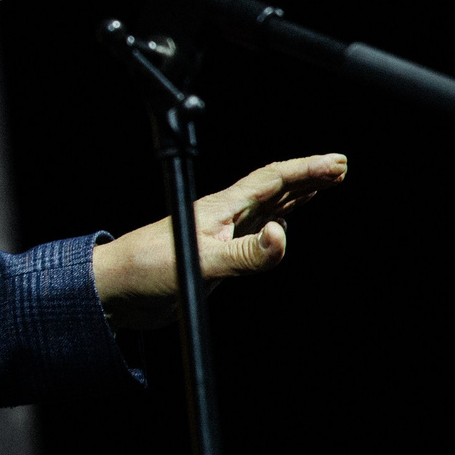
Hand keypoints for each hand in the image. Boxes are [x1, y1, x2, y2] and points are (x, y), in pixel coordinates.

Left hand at [91, 154, 348, 329]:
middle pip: (274, 188)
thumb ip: (244, 255)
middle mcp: (222, 216)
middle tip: (341, 167)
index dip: (306, 170)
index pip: (271, 180)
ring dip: (297, 196)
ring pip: (267, 207)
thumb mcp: (201, 263)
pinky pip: (255, 233)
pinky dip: (277, 224)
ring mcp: (219, 235)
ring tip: (324, 185)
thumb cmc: (146, 270)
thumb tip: (284, 236)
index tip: (337, 162)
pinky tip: (283, 225)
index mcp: (220, 209)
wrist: (114, 292)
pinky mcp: (215, 256)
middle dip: (308, 177)